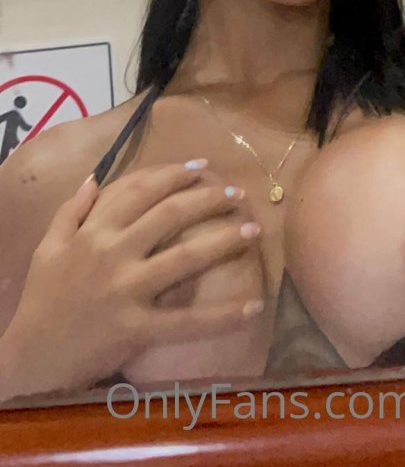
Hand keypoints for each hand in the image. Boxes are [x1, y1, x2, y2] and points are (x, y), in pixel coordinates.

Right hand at [0, 162, 262, 399]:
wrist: (31, 355)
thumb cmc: (42, 299)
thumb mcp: (47, 246)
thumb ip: (71, 210)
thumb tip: (95, 178)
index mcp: (94, 231)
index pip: (141, 190)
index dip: (175, 174)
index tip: (202, 167)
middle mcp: (113, 253)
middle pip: (170, 215)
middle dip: (209, 199)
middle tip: (238, 194)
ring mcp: (127, 290)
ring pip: (185, 257)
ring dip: (224, 241)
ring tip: (253, 230)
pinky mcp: (137, 327)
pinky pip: (187, 320)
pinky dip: (223, 315)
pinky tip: (252, 307)